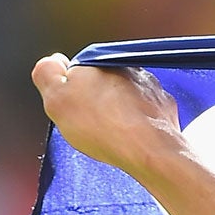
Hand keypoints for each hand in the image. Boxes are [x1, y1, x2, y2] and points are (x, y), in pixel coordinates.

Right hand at [30, 53, 185, 179]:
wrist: (150, 152)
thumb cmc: (105, 127)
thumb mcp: (56, 99)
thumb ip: (47, 74)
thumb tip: (53, 62)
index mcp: (98, 61)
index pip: (79, 70)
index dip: (72, 91)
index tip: (73, 108)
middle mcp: (128, 68)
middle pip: (105, 83)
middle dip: (98, 101)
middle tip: (93, 123)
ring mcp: (152, 87)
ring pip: (128, 97)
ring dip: (121, 112)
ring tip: (114, 132)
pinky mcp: (167, 107)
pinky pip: (148, 113)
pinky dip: (141, 123)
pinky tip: (133, 137)